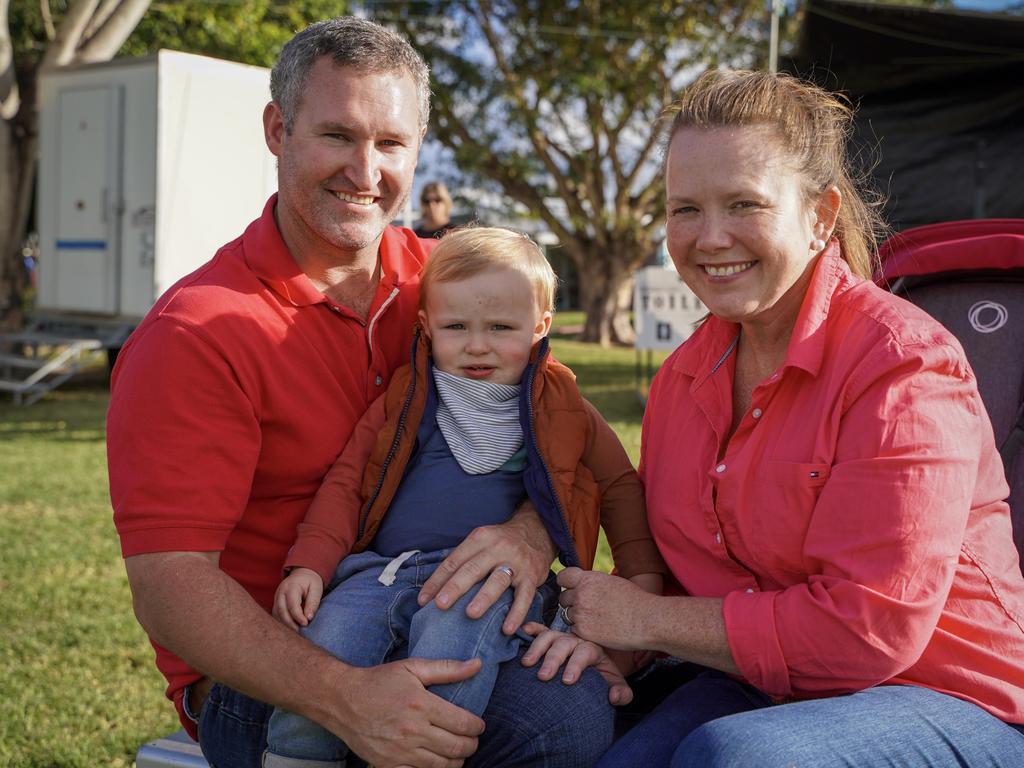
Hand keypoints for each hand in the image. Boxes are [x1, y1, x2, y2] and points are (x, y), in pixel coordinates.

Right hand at [273, 568, 323, 630]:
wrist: (302, 574)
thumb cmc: (311, 581)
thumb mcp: (316, 589)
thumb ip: (313, 602)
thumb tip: (309, 618)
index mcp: (291, 587)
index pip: (292, 605)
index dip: (298, 617)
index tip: (306, 624)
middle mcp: (280, 593)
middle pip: (282, 612)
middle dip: (290, 624)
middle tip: (301, 632)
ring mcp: (276, 598)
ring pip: (277, 615)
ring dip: (286, 625)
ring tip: (297, 632)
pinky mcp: (276, 604)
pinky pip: (276, 616)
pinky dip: (283, 623)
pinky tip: (291, 628)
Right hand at [327, 658, 484, 767]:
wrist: (342, 700)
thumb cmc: (378, 681)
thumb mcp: (412, 668)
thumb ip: (447, 668)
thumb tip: (477, 664)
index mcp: (421, 705)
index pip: (462, 724)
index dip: (477, 727)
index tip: (479, 725)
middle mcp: (412, 731)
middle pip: (456, 747)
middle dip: (471, 746)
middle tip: (472, 740)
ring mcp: (400, 752)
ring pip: (441, 766)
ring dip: (456, 761)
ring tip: (458, 752)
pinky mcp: (388, 765)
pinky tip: (437, 763)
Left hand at [419, 503, 555, 634]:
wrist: (537, 531)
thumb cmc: (500, 543)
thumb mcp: (481, 541)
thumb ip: (461, 560)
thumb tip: (433, 587)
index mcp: (479, 538)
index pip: (454, 561)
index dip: (437, 580)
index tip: (423, 600)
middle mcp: (497, 548)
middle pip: (473, 569)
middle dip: (455, 587)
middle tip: (440, 605)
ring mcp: (516, 562)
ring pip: (497, 580)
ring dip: (484, 598)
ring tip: (471, 615)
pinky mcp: (532, 575)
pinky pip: (524, 596)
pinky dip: (516, 613)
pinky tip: (507, 629)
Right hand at [520, 622, 632, 705]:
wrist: (596, 665)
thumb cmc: (603, 677)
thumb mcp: (616, 684)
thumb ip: (622, 693)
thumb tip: (614, 697)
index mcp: (593, 649)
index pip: (584, 653)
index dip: (575, 666)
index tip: (568, 681)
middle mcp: (575, 641)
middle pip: (563, 644)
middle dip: (553, 659)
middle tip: (543, 676)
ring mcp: (561, 638)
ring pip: (548, 636)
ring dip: (537, 648)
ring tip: (527, 663)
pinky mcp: (550, 638)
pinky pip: (540, 630)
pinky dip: (532, 629)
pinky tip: (523, 631)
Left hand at [556, 567, 653, 651]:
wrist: (646, 620)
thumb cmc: (634, 600)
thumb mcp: (611, 582)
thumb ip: (593, 583)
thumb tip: (582, 583)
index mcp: (588, 579)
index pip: (562, 577)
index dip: (566, 583)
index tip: (571, 588)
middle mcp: (581, 594)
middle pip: (563, 598)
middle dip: (572, 602)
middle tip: (588, 608)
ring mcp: (580, 613)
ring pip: (568, 615)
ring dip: (577, 617)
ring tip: (596, 619)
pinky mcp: (583, 631)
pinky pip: (574, 630)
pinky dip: (583, 631)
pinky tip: (598, 629)